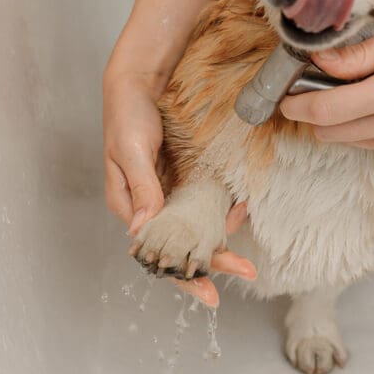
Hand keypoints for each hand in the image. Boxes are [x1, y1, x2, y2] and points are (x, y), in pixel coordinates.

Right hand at [105, 76, 255, 305]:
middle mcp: (150, 207)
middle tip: (246, 272)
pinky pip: (208, 203)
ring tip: (246, 247)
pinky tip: (241, 209)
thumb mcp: (131, 150)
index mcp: (129, 207)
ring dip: (222, 238)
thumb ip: (141, 187)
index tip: (208, 292)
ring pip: (198, 229)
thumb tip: (143, 228)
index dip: (182, 274)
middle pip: (182, 247)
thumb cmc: (127, 114)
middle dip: (213, 263)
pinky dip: (225, 210)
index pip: (157, 252)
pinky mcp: (187, 179)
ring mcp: (171, 194)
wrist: (141, 81)